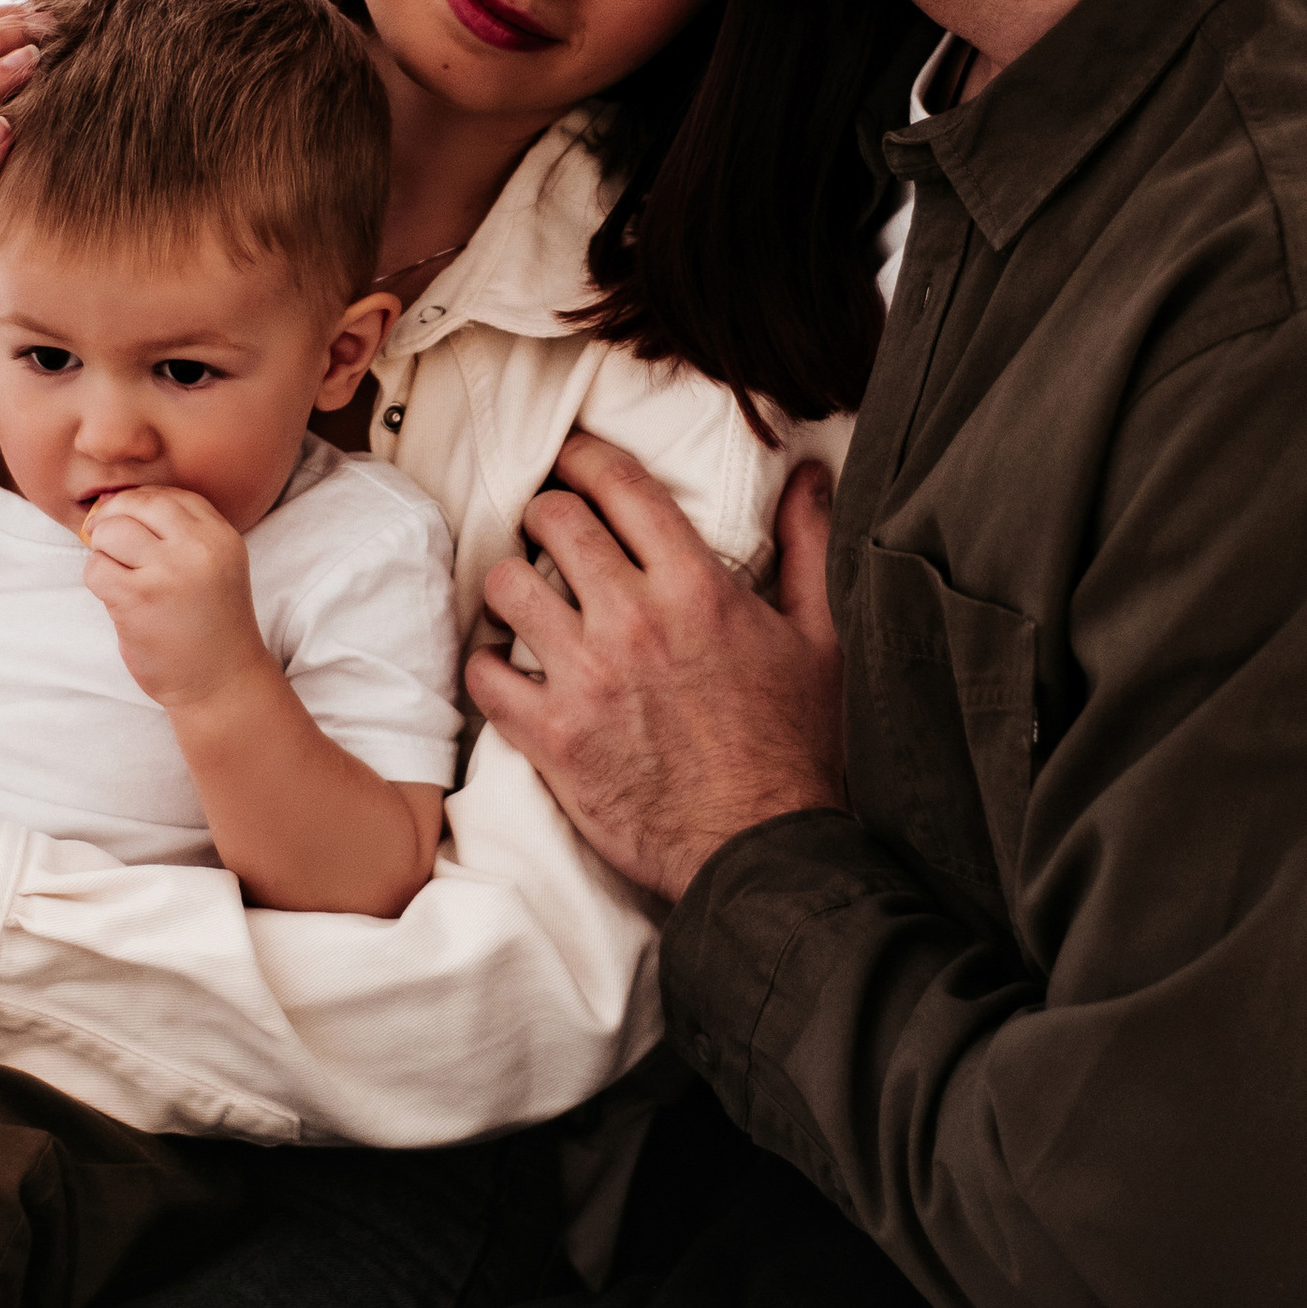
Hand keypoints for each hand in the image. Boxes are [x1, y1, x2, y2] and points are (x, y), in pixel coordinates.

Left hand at [82, 487, 269, 711]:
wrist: (222, 682)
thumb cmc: (210, 624)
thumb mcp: (214, 566)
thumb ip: (181, 534)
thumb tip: (116, 505)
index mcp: (221, 536)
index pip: (169, 496)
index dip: (140, 505)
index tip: (130, 526)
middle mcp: (198, 548)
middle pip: (135, 504)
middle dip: (113, 520)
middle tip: (107, 542)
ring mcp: (168, 573)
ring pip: (109, 533)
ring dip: (103, 553)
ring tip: (117, 576)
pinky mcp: (138, 600)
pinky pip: (96, 570)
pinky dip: (97, 580)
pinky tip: (116, 598)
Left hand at [466, 436, 845, 900]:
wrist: (763, 849)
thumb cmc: (797, 747)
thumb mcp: (822, 638)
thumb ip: (808, 546)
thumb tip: (811, 473)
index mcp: (696, 587)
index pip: (620, 485)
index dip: (586, 458)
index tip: (574, 460)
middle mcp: (633, 620)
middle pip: (553, 520)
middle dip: (547, 513)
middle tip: (551, 531)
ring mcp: (586, 678)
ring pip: (506, 586)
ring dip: (513, 584)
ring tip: (527, 597)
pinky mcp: (552, 737)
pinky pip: (484, 675)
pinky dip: (488, 667)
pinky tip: (509, 671)